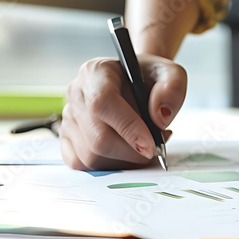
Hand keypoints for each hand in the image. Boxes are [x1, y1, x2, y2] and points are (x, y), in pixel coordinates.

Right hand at [60, 55, 186, 169]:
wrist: (136, 82)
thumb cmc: (150, 78)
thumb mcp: (170, 73)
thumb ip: (172, 89)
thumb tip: (160, 118)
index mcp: (95, 72)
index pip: (102, 103)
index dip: (127, 128)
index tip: (151, 145)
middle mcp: (76, 94)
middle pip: (97, 138)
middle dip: (132, 152)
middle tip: (156, 147)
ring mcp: (68, 117)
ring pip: (89, 156)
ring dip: (123, 160)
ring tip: (144, 144)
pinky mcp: (66, 138)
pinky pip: (81, 164)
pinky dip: (108, 166)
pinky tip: (124, 152)